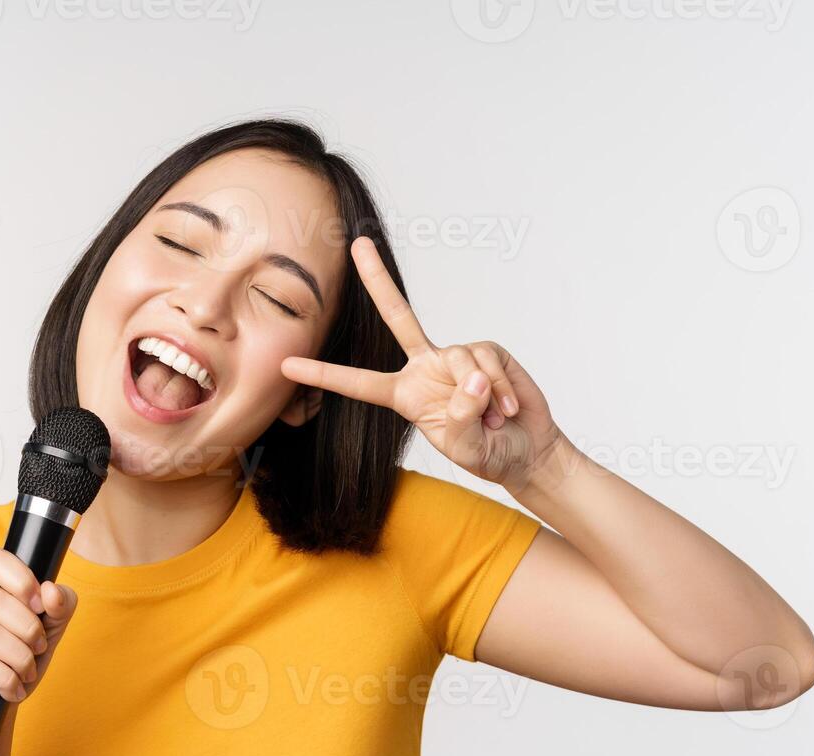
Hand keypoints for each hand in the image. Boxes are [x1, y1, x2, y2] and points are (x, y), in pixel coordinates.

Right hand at [0, 547, 78, 728]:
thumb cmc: (9, 661)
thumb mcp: (44, 632)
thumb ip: (58, 607)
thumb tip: (52, 591)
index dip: (22, 578)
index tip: (40, 606)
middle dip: (27, 627)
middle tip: (39, 648)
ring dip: (19, 656)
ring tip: (27, 673)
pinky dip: (4, 677)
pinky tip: (12, 688)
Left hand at [281, 237, 560, 491]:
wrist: (526, 450)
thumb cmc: (487, 454)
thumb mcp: (465, 448)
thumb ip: (460, 417)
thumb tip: (470, 377)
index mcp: (404, 395)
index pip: (358, 382)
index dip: (324, 374)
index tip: (287, 365)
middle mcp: (425, 367)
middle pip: (397, 315)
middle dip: (378, 278)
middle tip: (357, 243)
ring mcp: (456, 356)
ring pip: (460, 359)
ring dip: (482, 397)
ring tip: (494, 421)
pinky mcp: (487, 350)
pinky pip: (488, 361)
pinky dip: (500, 389)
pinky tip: (508, 408)